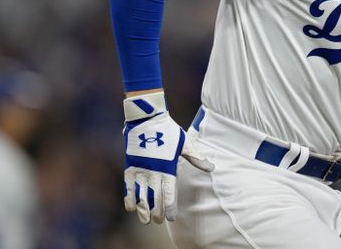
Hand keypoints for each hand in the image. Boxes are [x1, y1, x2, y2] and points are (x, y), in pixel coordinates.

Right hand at [123, 91, 213, 223]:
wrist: (147, 119)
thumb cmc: (169, 131)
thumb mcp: (184, 143)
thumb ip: (196, 158)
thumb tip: (212, 168)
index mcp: (167, 167)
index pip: (168, 193)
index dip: (170, 207)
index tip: (172, 218)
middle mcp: (153, 171)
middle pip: (154, 198)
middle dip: (156, 212)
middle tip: (157, 221)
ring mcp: (140, 170)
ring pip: (140, 196)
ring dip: (142, 209)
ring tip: (145, 220)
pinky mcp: (129, 166)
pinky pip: (128, 187)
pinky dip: (129, 198)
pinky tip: (131, 208)